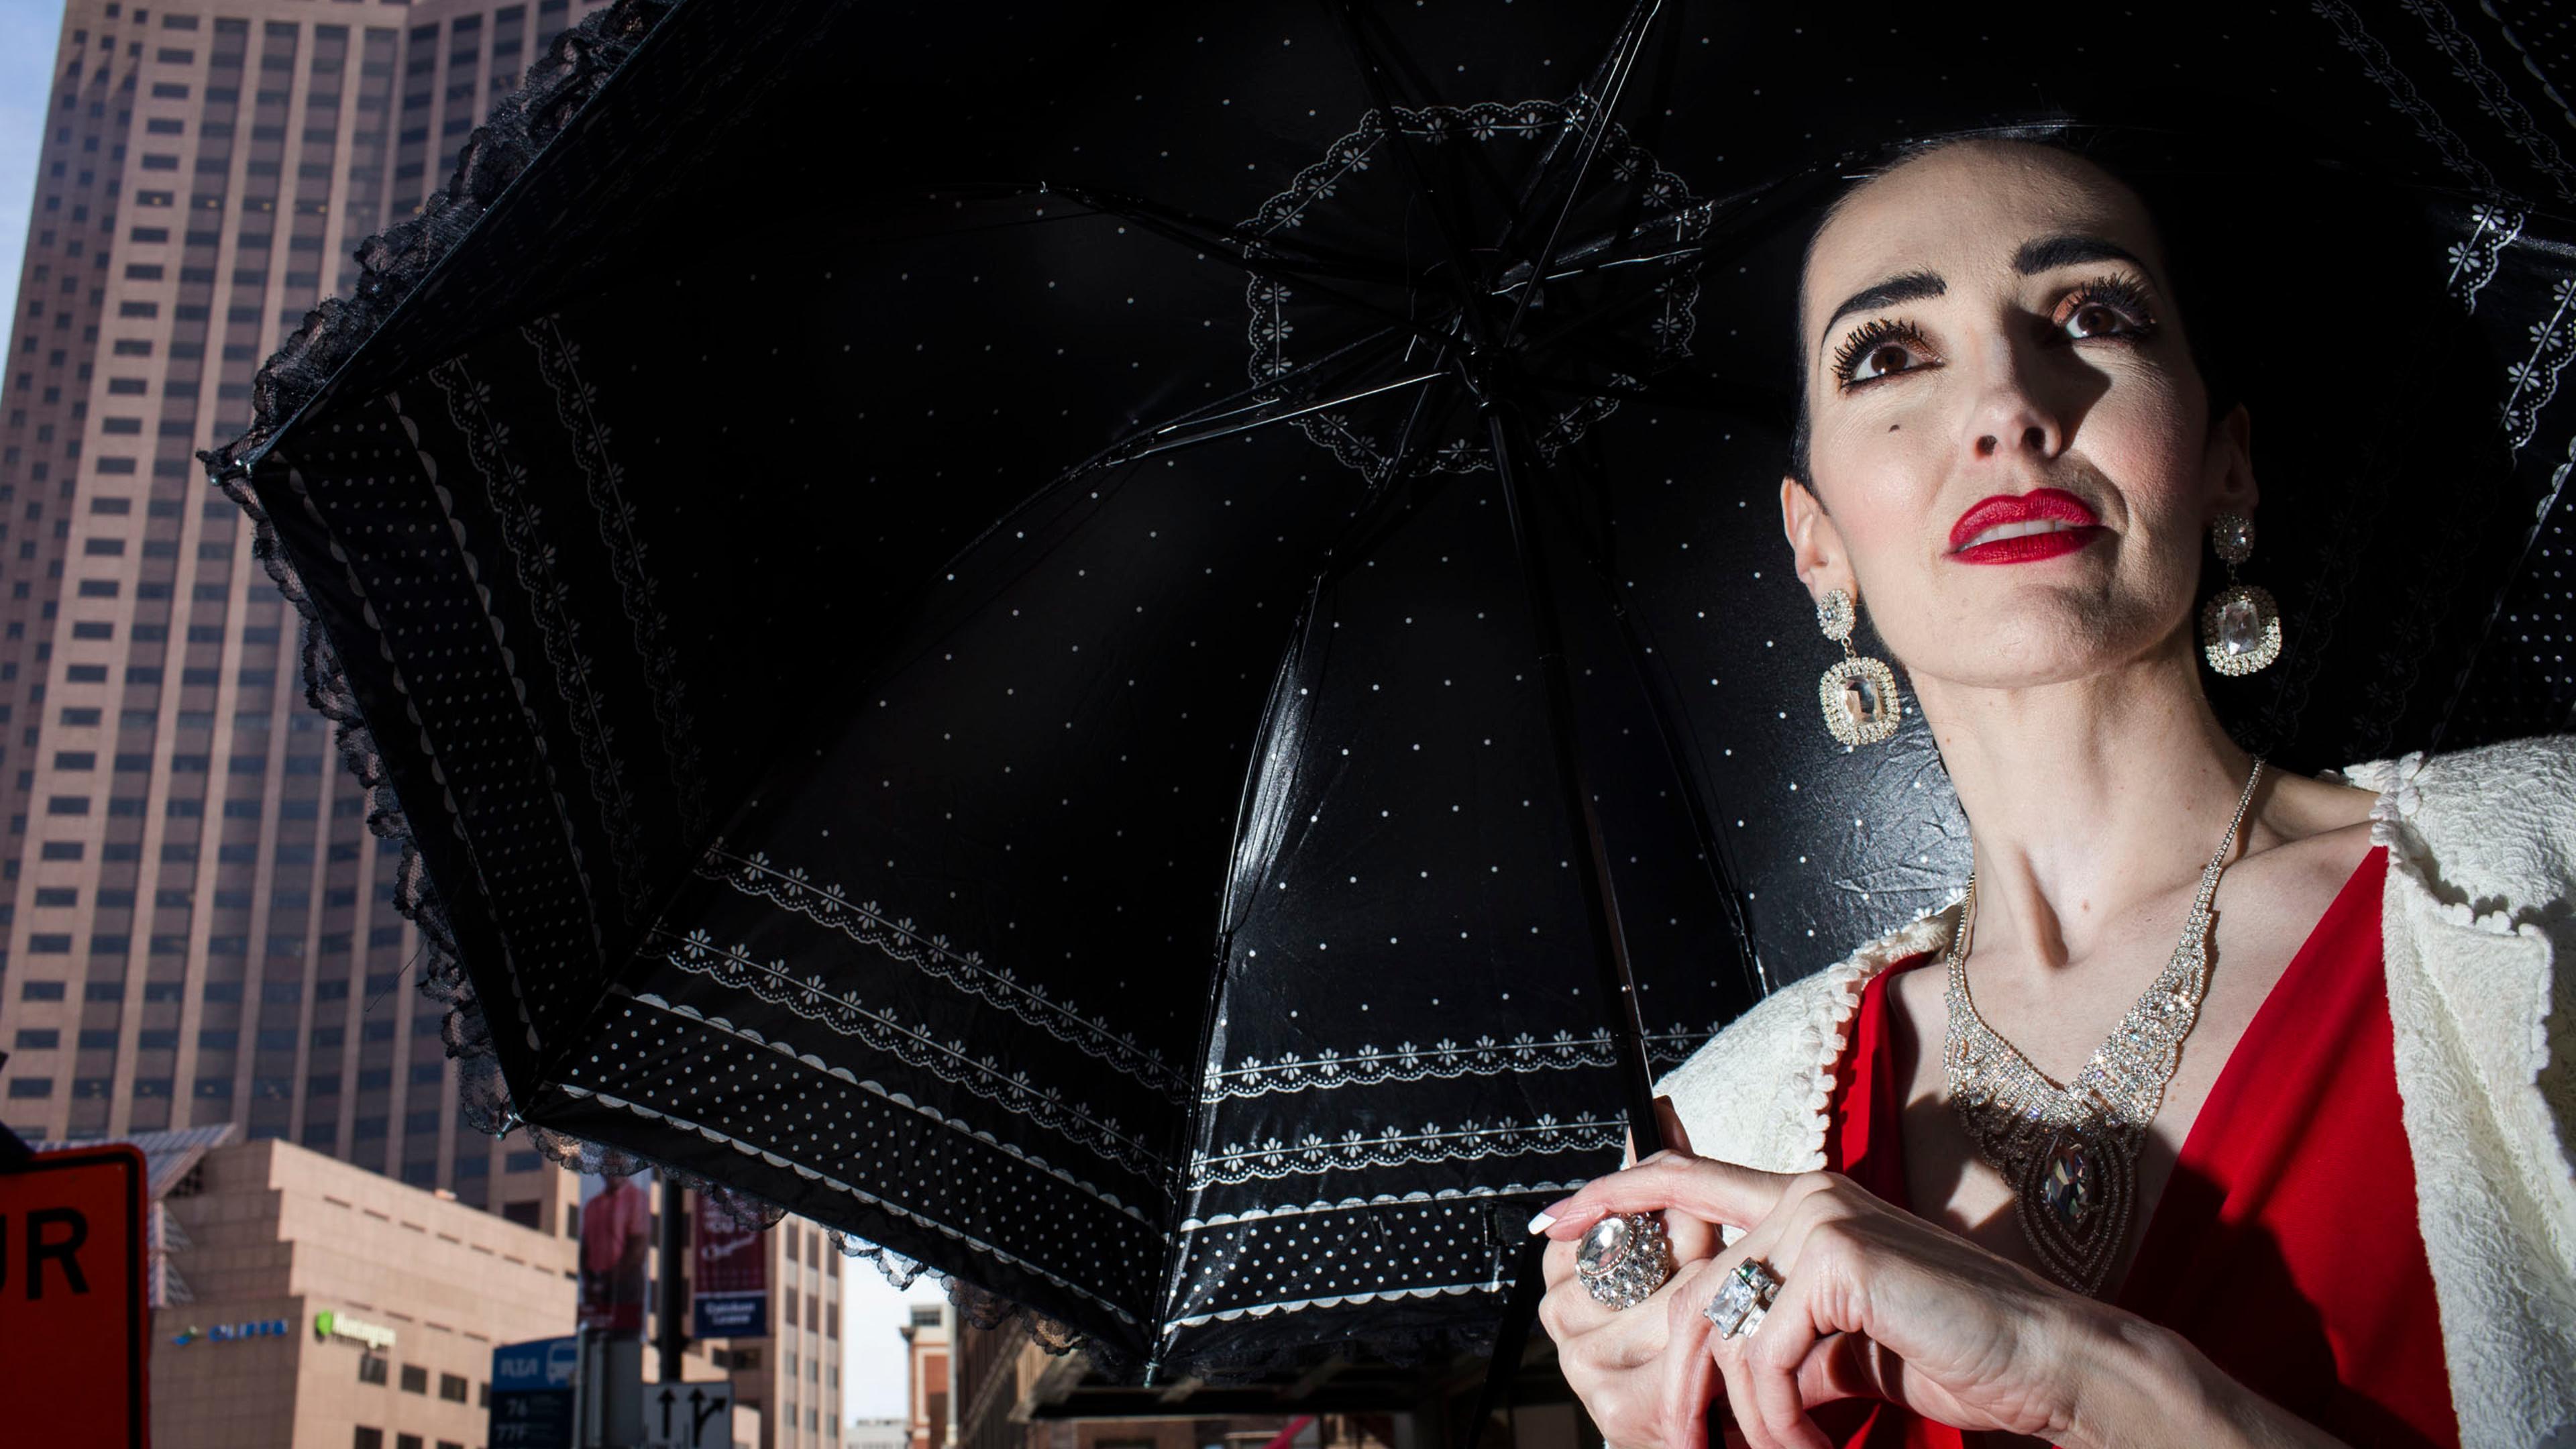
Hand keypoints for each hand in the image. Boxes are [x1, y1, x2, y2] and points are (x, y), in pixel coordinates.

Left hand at [1536, 1156, 2103, 1448]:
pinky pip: (1761, 1356)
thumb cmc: (1954, 1354)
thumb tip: (1706, 1378)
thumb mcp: (1839, 1346)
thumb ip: (1772, 1337)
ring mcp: (1820, 1218)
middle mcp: (1804, 1195)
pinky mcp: (1837, 1256)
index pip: (1679, 1179)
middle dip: (1677, 1386)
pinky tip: (1812, 1448)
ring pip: (1719, 1331)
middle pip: (1688, 1292)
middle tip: (1683, 1445)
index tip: (1552, 1224)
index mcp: (1802, 1202)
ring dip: (1741, 1419)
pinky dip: (1778, 1422)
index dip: (1610, 1195)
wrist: (2046, 1361)